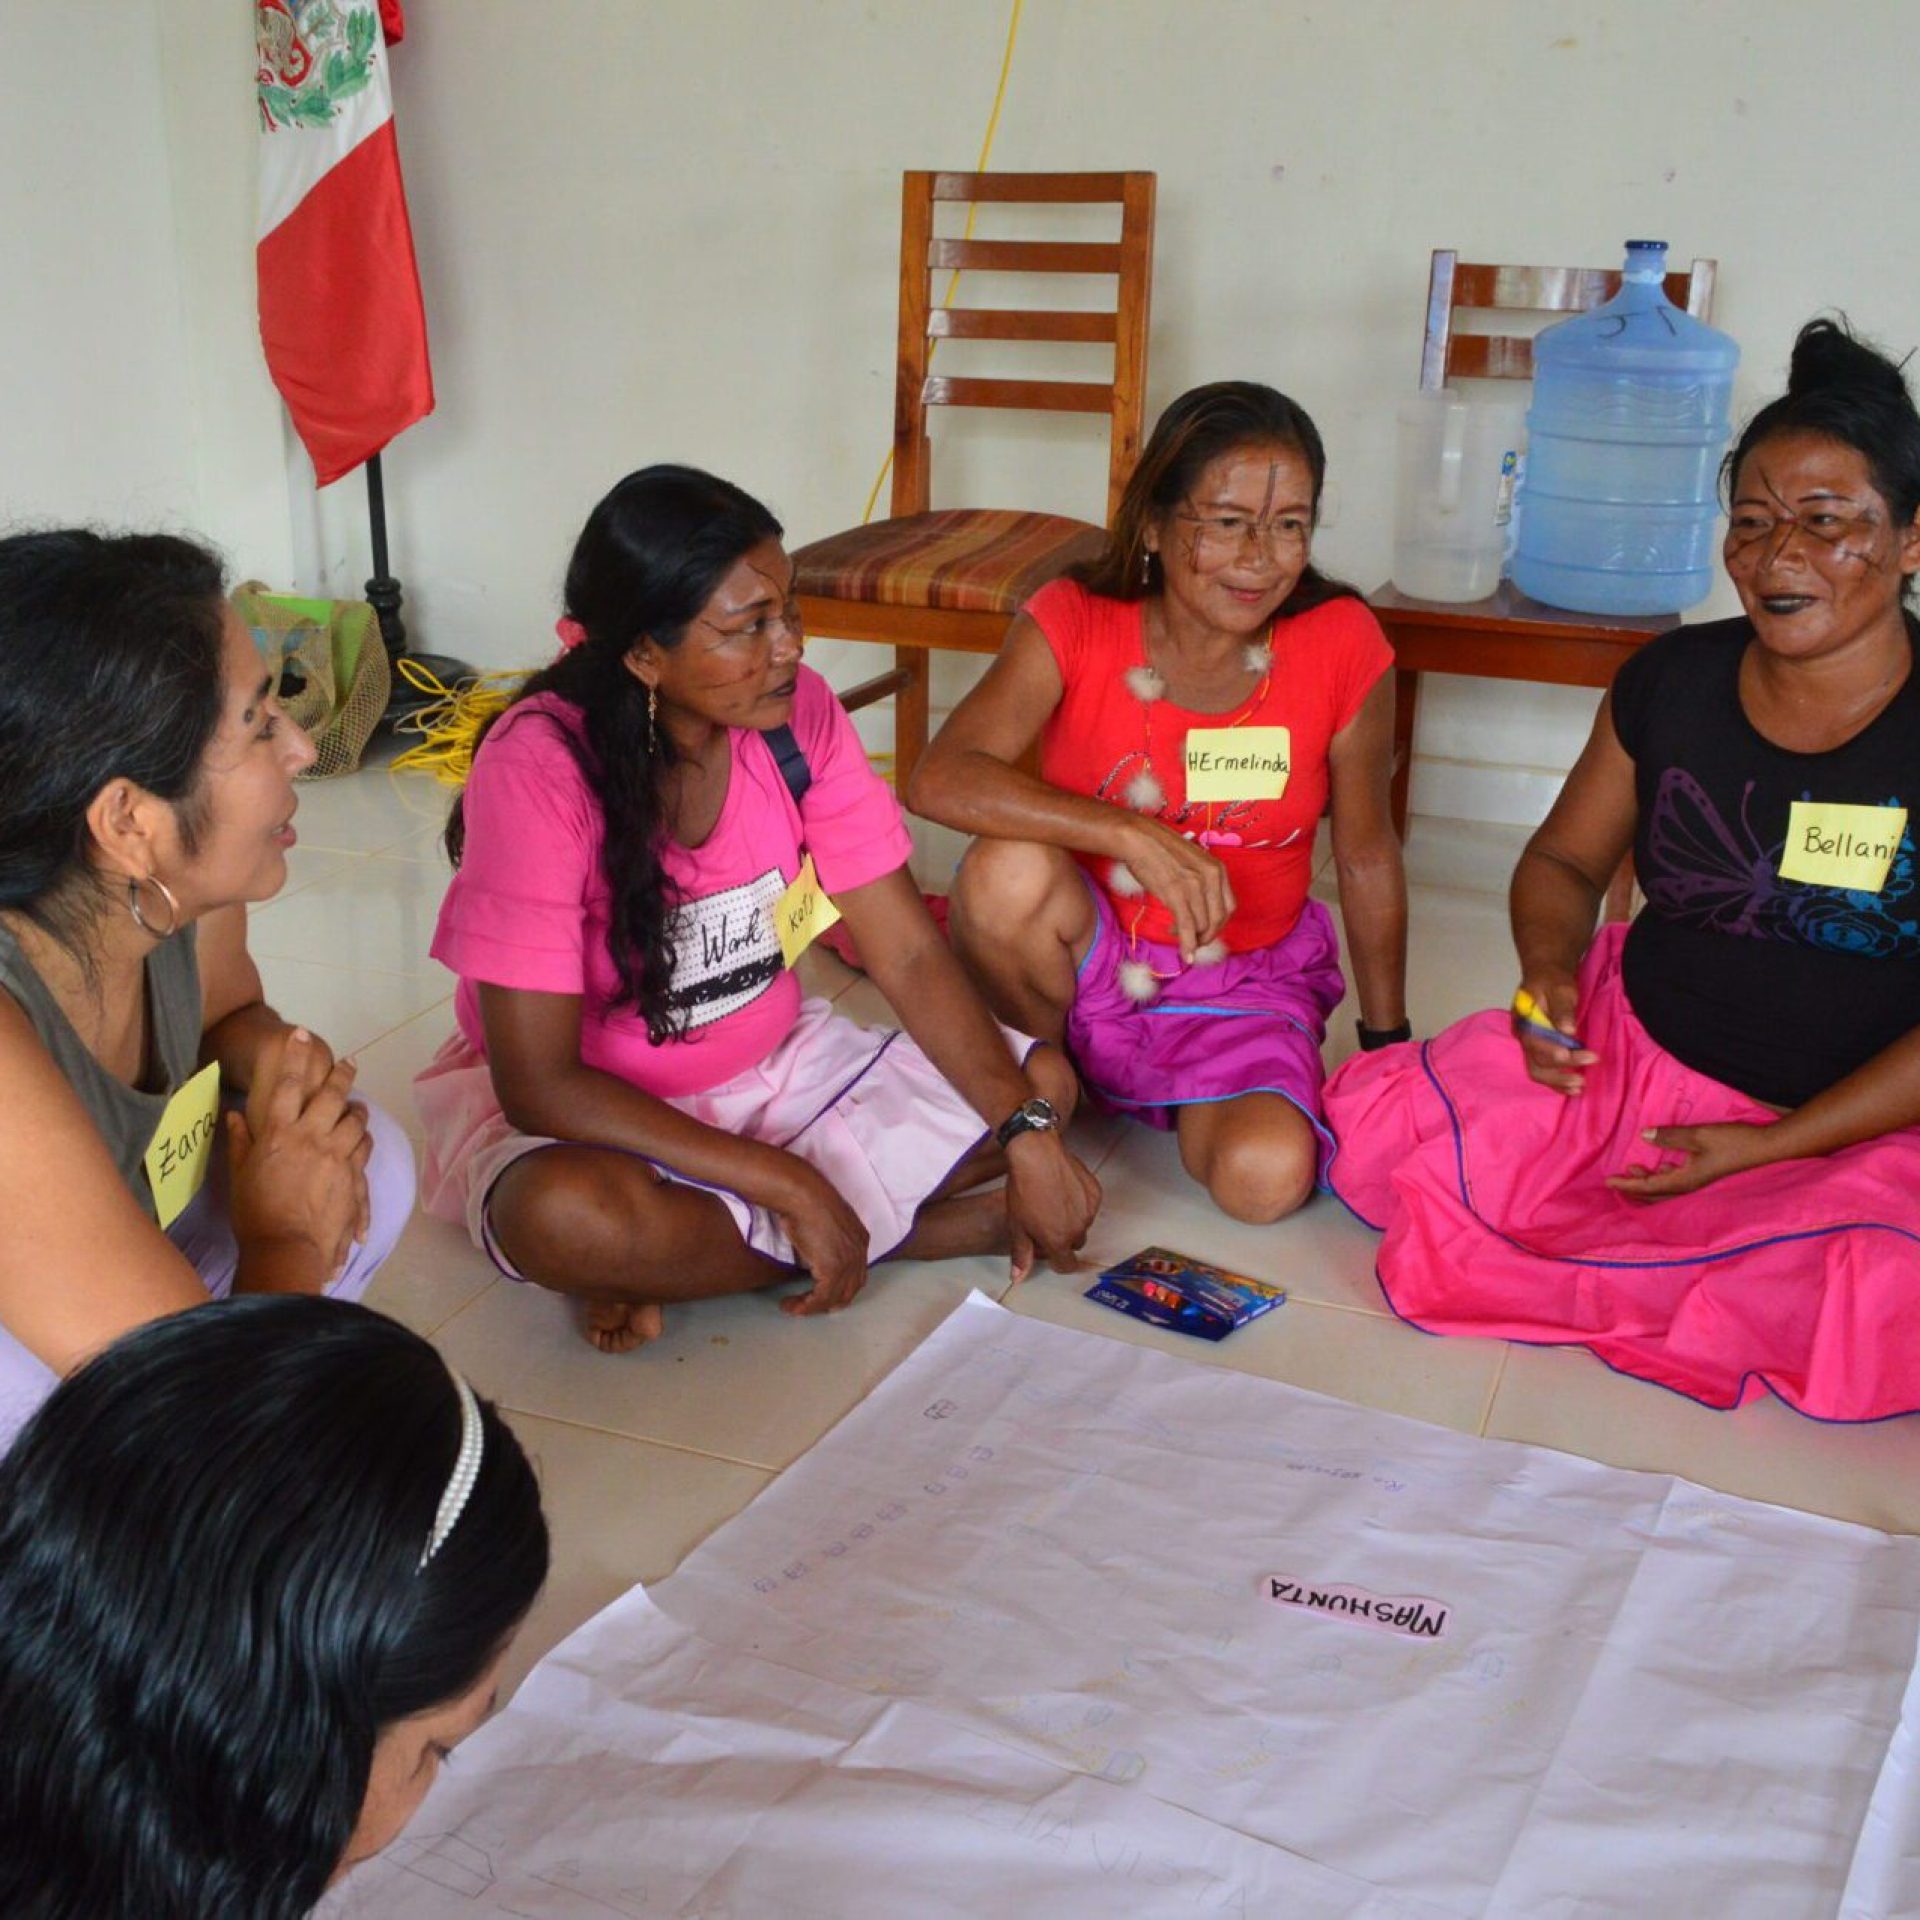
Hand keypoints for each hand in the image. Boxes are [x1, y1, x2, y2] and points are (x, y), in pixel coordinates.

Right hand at [229, 1031, 369, 1285]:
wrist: (286, 1247)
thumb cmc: (254, 1211)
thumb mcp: (240, 1173)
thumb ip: (241, 1140)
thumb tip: (234, 1115)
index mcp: (280, 1132)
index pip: (290, 1083)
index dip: (297, 1056)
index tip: (302, 1034)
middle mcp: (313, 1137)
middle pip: (334, 1095)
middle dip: (342, 1074)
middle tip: (348, 1062)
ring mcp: (338, 1156)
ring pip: (357, 1122)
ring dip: (357, 1110)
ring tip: (357, 1105)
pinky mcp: (354, 1177)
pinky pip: (364, 1152)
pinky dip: (363, 1143)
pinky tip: (362, 1140)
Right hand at [773, 1167, 868, 1314]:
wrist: (803, 1195)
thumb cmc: (806, 1202)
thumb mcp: (825, 1224)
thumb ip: (827, 1242)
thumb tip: (814, 1258)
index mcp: (861, 1240)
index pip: (856, 1274)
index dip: (838, 1288)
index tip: (818, 1293)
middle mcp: (860, 1252)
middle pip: (849, 1290)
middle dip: (829, 1302)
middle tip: (807, 1305)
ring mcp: (848, 1262)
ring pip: (835, 1298)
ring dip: (812, 1308)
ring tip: (793, 1307)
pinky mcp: (833, 1270)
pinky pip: (821, 1298)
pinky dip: (806, 1306)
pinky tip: (791, 1305)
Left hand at [1004, 1131, 1101, 1281]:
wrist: (1037, 1154)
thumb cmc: (1023, 1189)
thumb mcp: (1017, 1225)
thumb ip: (1021, 1253)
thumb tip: (1017, 1279)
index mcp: (1059, 1241)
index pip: (1067, 1265)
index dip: (1058, 1262)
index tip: (1049, 1252)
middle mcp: (1079, 1229)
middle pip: (1074, 1243)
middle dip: (1063, 1237)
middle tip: (1045, 1220)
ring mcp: (1090, 1209)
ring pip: (1083, 1223)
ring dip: (1072, 1218)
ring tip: (1053, 1200)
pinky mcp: (1095, 1191)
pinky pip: (1089, 1204)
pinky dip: (1080, 1201)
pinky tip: (1064, 1187)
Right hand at [1118, 818, 1235, 963]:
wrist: (1138, 838)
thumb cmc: (1160, 849)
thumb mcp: (1192, 862)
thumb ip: (1201, 882)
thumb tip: (1199, 907)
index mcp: (1218, 869)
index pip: (1229, 907)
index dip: (1219, 924)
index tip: (1205, 930)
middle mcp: (1211, 877)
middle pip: (1218, 920)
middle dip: (1207, 936)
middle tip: (1193, 941)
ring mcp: (1195, 886)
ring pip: (1203, 926)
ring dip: (1192, 939)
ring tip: (1175, 934)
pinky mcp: (1177, 895)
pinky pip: (1188, 927)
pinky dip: (1188, 945)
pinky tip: (1185, 954)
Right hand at [1512, 968, 1595, 1094]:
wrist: (1546, 977)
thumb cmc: (1552, 981)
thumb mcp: (1560, 988)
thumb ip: (1562, 1008)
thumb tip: (1568, 1030)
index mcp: (1523, 1022)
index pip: (1534, 1044)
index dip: (1552, 1052)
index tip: (1575, 1053)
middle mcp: (1523, 1038)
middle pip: (1534, 1064)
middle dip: (1558, 1074)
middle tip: (1582, 1077)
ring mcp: (1531, 1046)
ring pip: (1538, 1071)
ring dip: (1558, 1082)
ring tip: (1579, 1087)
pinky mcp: (1540, 1050)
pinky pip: (1545, 1070)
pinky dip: (1558, 1082)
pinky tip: (1574, 1088)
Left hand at [1605, 1121, 1775, 1200]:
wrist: (1765, 1147)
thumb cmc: (1732, 1141)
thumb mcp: (1698, 1135)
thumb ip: (1670, 1137)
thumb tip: (1643, 1136)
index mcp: (1685, 1181)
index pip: (1649, 1187)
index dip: (1627, 1184)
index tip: (1608, 1180)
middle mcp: (1691, 1187)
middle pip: (1656, 1194)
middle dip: (1635, 1187)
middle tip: (1618, 1177)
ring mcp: (1700, 1182)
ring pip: (1668, 1188)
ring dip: (1650, 1181)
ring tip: (1635, 1169)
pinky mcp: (1707, 1175)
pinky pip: (1679, 1181)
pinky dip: (1665, 1176)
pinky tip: (1664, 1166)